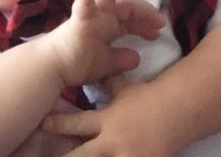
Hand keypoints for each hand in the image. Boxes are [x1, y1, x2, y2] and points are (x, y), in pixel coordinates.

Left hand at [40, 78, 176, 156]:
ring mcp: (127, 156)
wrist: (179, 108)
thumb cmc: (150, 98)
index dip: (57, 125)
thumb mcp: (126, 90)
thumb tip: (97, 72)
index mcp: (107, 121)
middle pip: (81, 155)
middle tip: (44, 156)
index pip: (76, 124)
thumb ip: (109, 85)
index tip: (41, 124)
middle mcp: (113, 141)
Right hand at [43, 0, 163, 87]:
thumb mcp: (106, 64)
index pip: (130, 19)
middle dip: (146, 12)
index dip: (145, 24)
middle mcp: (100, 16)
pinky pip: (82, 1)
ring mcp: (90, 14)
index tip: (158, 34)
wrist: (52, 70)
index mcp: (107, 26)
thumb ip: (120, 59)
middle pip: (127, 7)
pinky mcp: (79, 18)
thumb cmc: (76, 64)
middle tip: (161, 22)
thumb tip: (137, 57)